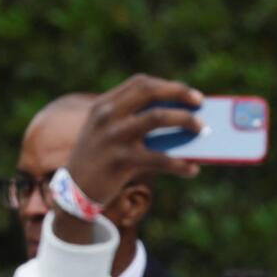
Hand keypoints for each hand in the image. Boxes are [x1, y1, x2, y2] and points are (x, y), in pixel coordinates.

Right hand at [51, 74, 202, 245]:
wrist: (73, 193)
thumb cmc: (97, 162)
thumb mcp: (104, 134)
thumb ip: (130, 121)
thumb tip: (179, 120)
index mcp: (102, 106)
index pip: (140, 83)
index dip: (167, 85)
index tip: (186, 92)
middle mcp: (106, 116)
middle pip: (150, 92)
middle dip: (180, 93)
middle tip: (200, 103)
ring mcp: (113, 138)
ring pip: (158, 118)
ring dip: (186, 121)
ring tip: (203, 130)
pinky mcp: (121, 162)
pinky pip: (160, 158)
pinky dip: (180, 164)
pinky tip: (193, 170)